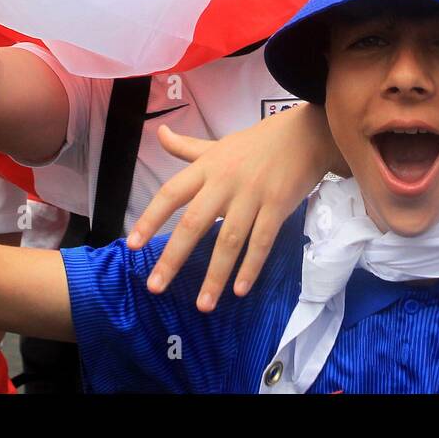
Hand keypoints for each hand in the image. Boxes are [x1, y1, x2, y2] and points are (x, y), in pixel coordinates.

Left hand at [127, 104, 343, 311]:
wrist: (306, 134)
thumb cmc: (257, 143)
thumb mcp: (218, 144)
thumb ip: (187, 147)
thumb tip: (158, 132)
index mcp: (207, 167)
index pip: (171, 193)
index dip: (150, 219)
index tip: (132, 245)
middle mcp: (225, 182)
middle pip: (194, 222)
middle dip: (173, 257)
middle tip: (156, 287)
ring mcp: (252, 195)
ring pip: (229, 240)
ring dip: (215, 275)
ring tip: (203, 305)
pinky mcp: (278, 206)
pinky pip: (262, 242)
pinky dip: (251, 267)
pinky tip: (240, 290)